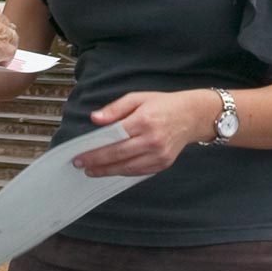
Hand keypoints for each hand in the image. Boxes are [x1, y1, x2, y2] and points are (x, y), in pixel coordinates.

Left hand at [77, 89, 221, 176]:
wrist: (192, 116)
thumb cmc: (163, 105)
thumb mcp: (138, 98)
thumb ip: (115, 109)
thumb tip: (95, 119)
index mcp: (144, 121)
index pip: (113, 139)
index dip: (95, 150)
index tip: (80, 155)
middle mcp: (152, 140)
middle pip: (118, 156)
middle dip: (97, 163)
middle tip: (81, 165)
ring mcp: (159, 154)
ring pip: (128, 168)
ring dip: (107, 171)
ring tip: (92, 171)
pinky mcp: (163, 163)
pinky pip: (139, 172)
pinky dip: (123, 172)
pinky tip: (112, 170)